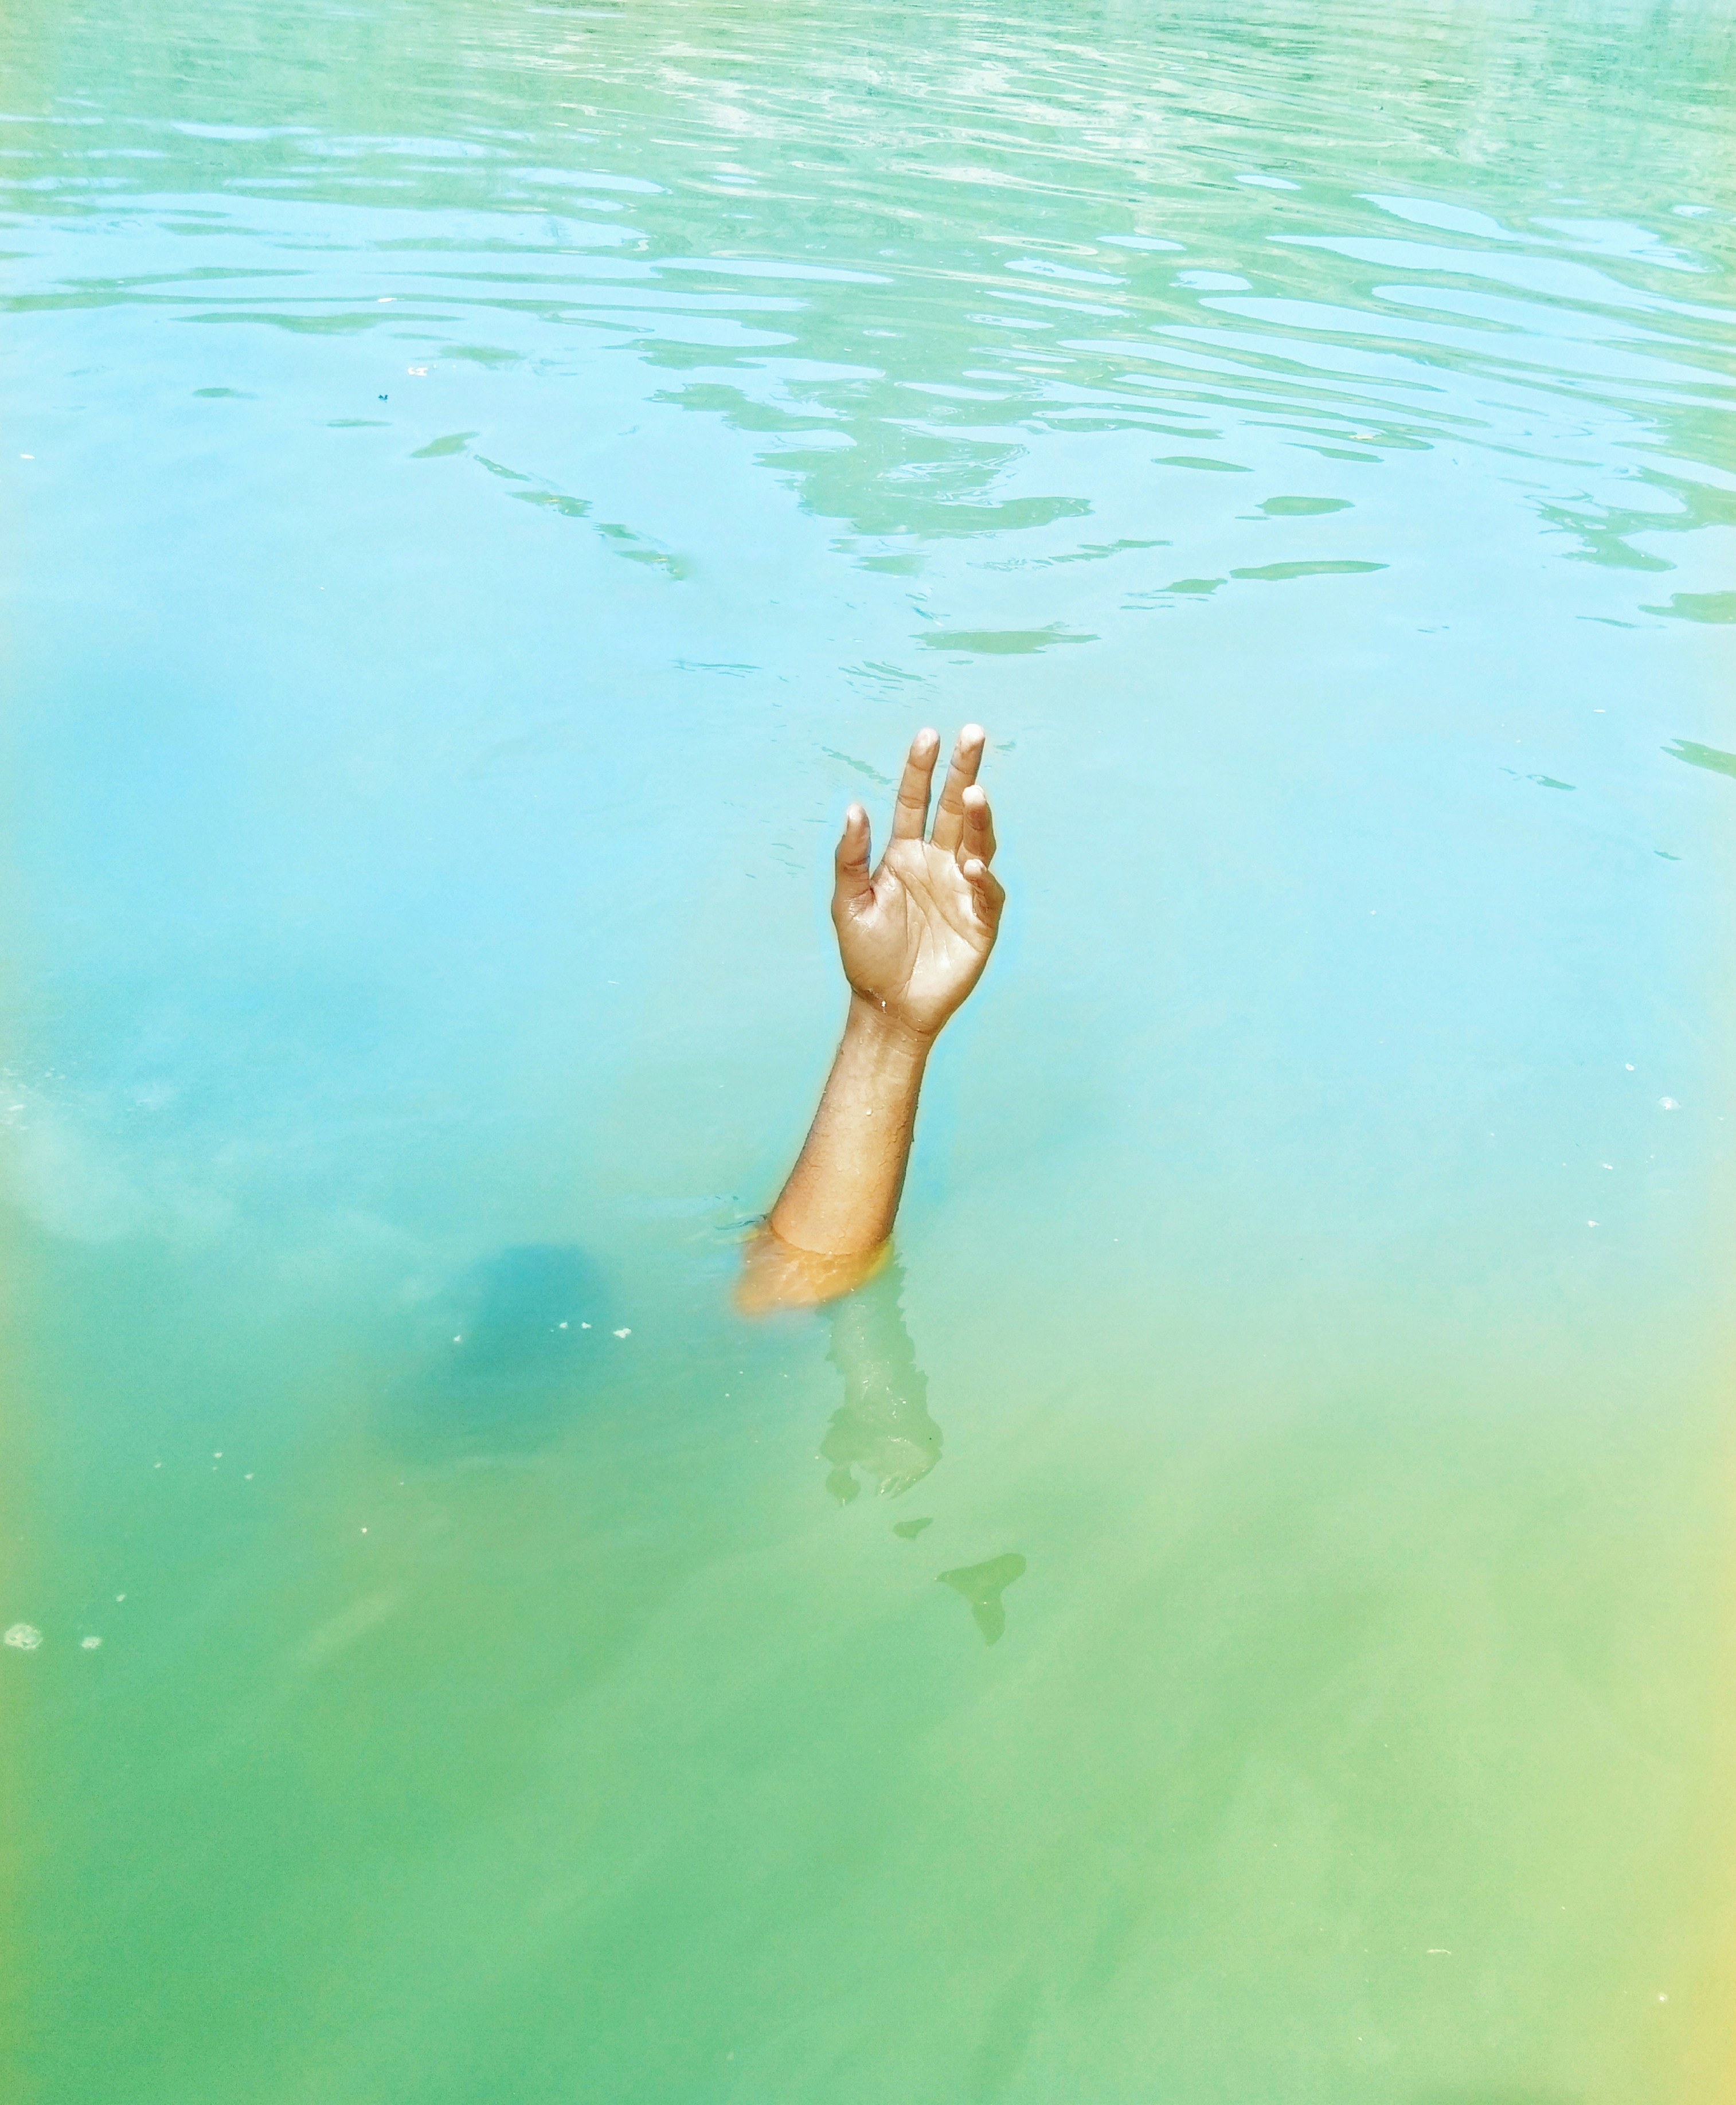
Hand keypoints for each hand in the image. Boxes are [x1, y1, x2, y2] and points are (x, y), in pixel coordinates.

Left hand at [831, 725, 1005, 1041]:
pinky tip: (973, 865)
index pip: (916, 802)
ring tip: (975, 793)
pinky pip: (987, 891)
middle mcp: (938, 863)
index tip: (928, 735)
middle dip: (965, 770)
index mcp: (904, 854)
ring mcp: (962, 888)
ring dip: (980, 817)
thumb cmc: (866, 955)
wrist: (889, 1006)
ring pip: (978, 840)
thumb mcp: (847, 904)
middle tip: (974, 733)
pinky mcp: (981, 919)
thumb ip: (850, 857)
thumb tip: (854, 807)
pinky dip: (983, 876)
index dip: (921, 769)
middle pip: (956, 809)